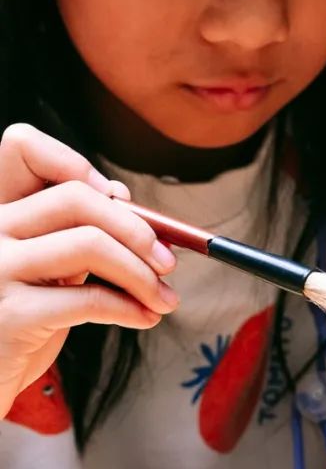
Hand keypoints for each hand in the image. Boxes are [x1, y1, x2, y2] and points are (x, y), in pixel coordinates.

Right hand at [0, 124, 177, 419]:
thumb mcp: (42, 268)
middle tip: (167, 260)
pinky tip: (145, 317)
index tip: (117, 198)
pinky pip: (88, 299)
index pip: (21, 147)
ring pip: (90, 244)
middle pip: (76, 197)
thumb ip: (72, 231)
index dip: (76, 163)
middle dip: (136, 228)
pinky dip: (130, 307)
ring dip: (142, 273)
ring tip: (163, 297)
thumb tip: (121, 195)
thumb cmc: (17, 322)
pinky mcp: (9, 315)